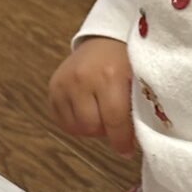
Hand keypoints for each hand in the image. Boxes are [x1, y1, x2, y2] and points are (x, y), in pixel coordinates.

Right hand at [48, 38, 135, 154]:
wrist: (104, 40)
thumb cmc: (126, 62)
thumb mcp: (138, 80)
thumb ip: (138, 108)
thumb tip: (137, 141)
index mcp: (109, 75)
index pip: (114, 120)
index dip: (121, 141)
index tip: (127, 151)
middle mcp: (83, 78)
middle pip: (91, 127)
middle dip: (106, 131)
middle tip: (116, 123)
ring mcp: (64, 82)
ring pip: (76, 128)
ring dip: (91, 128)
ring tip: (102, 114)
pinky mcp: (53, 87)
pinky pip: (62, 122)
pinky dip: (76, 123)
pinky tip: (88, 111)